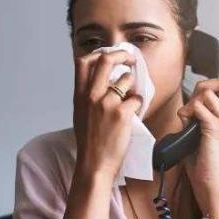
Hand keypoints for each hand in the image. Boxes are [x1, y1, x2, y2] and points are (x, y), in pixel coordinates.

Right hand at [73, 49, 143, 180]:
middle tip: (131, 59)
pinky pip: (137, 98)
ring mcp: (107, 104)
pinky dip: (139, 102)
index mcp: (79, 95)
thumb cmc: (89, 142)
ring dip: (133, 84)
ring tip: (132, 96)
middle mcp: (91, 96)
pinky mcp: (122, 114)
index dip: (98, 53)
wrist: (94, 165)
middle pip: (106, 60)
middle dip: (122, 54)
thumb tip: (103, 81)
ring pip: (126, 79)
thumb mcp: (80, 114)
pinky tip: (135, 112)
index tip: (109, 56)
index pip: (83, 61)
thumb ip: (87, 96)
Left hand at [177, 51, 218, 211]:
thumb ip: (196, 116)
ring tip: (185, 118)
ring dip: (191, 102)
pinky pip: (200, 108)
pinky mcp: (216, 129)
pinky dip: (189, 111)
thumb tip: (186, 107)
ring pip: (207, 94)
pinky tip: (185, 121)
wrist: (210, 181)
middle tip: (190, 105)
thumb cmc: (202, 160)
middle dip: (202, 86)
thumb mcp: (198, 132)